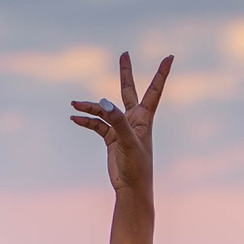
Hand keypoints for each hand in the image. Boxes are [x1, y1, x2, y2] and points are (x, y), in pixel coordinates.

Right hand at [68, 52, 170, 195]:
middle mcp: (134, 120)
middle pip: (128, 91)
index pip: (154, 90)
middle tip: (124, 54)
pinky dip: (86, 121)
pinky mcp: (111, 138)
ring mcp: (121, 128)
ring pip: (104, 110)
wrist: (131, 189)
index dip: (162, 73)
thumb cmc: (137, 167)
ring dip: (90, 106)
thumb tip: (104, 101)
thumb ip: (117, 120)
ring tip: (74, 104)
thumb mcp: (127, 142)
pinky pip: (96, 124)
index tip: (170, 57)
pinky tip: (75, 118)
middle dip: (126, 73)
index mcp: (144, 118)